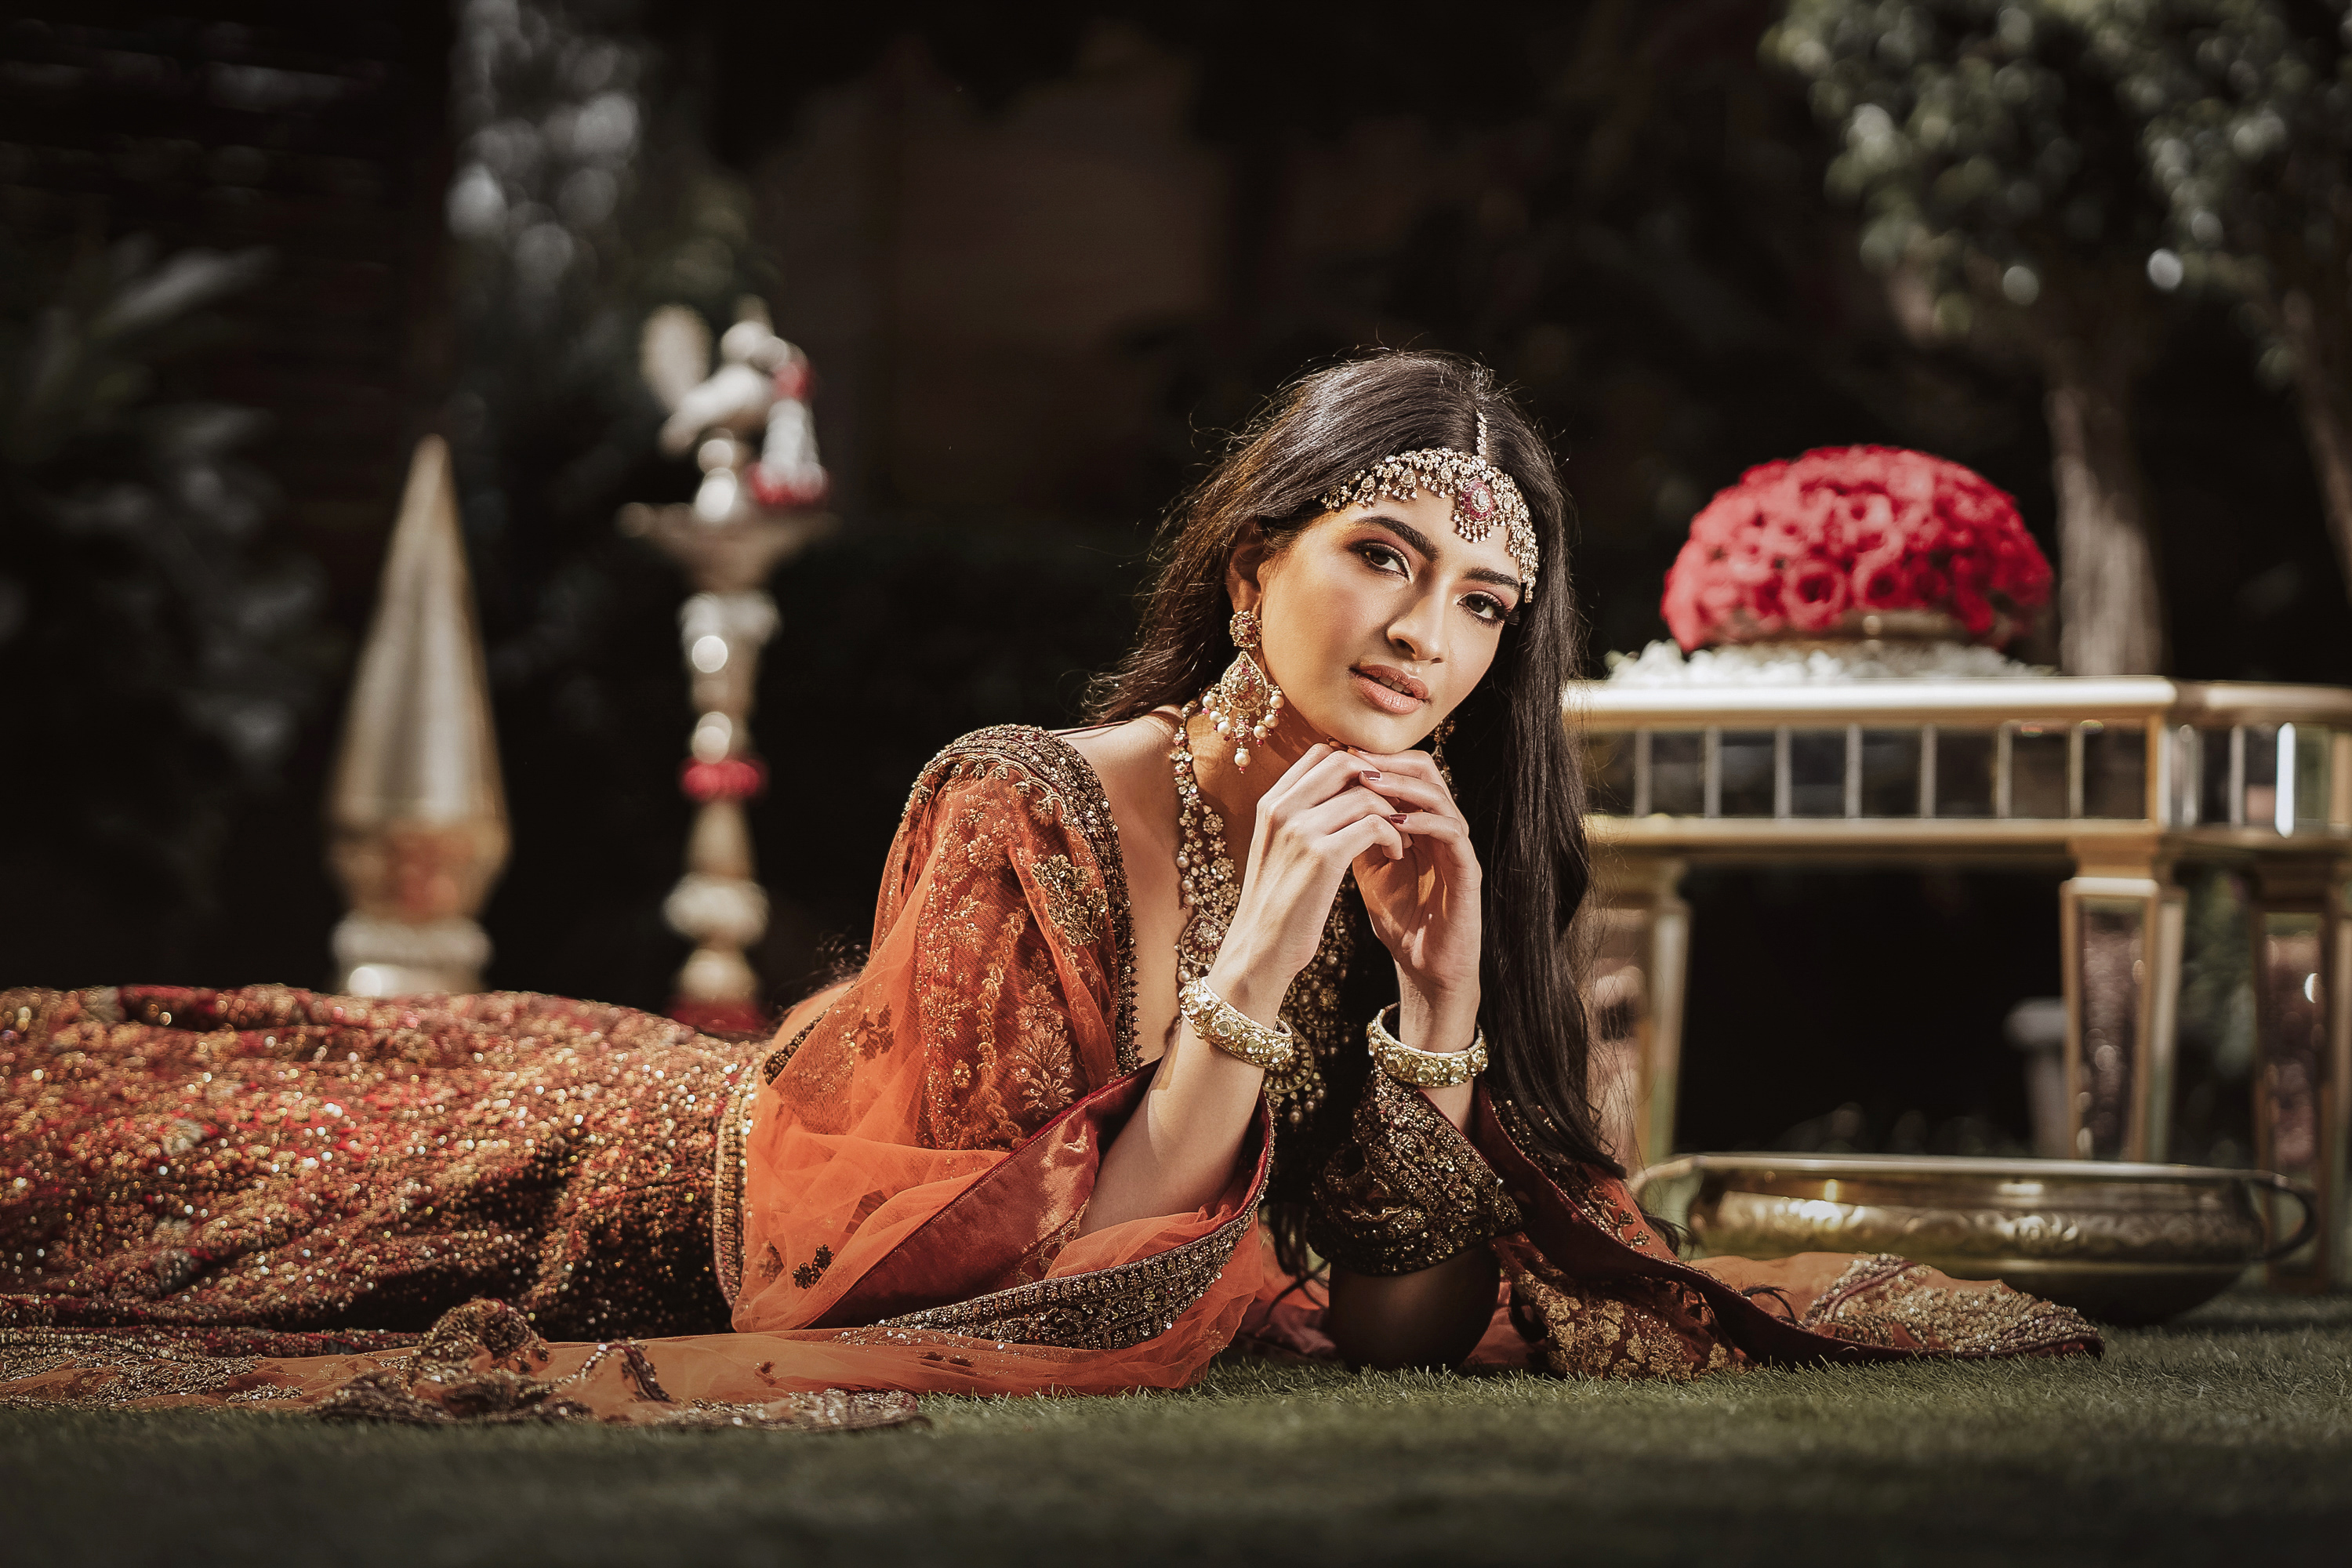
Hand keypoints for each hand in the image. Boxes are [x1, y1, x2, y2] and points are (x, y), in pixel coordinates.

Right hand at [1210, 743, 1403, 1019]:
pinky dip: (1394, 836)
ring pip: (1365, 793)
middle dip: (1379, 783)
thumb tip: (1340, 794)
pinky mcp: (1322, 856)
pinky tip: (1396, 854)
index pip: (1320, 753)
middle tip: (1395, 808)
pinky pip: (1375, 824)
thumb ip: (1301, 817)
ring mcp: (1299, 829)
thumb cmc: (1276, 905)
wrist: (1259, 950)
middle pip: (1344, 763)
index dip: (1355, 766)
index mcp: (1271, 803)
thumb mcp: (1279, 850)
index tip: (1374, 793)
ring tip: (1401, 837)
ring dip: (1392, 812)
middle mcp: (1281, 808)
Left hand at [1348, 748, 1482, 1038]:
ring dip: (1402, 787)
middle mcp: (1442, 825)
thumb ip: (1356, 834)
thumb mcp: (1368, 868)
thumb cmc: (1400, 918)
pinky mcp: (1468, 870)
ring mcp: (1458, 846)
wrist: (1425, 966)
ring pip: (1439, 795)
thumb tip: (1324, 800)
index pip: (1404, 770)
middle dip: (1388, 762)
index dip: (1374, 758)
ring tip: (1368, 784)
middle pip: (1426, 770)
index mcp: (1420, 821)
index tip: (1338, 754)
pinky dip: (1425, 822)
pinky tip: (1395, 824)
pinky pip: (1453, 833)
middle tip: (1353, 760)